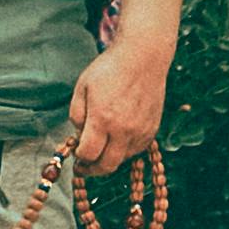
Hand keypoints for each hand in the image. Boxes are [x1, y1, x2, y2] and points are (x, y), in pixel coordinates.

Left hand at [67, 46, 169, 173]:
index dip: (79, 158)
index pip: (88, 154)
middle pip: (107, 166)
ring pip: (122, 160)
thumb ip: (76, 114)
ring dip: (109, 158)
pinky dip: (124, 150)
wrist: (142, 58)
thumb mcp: (82, 87)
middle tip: (85, 167)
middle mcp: (123, 130)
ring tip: (101, 147)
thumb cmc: (109, 69)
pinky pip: (136, 150)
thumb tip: (78, 136)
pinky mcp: (152, 131)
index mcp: (102, 119)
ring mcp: (140, 132)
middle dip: (93, 169)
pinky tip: (117, 138)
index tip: (76, 157)